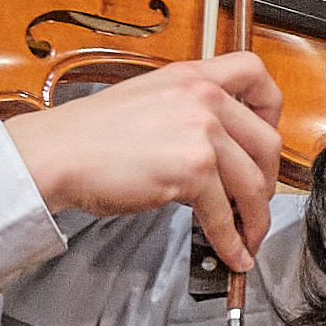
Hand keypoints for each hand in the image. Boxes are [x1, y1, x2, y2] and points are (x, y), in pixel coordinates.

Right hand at [6, 55, 283, 270]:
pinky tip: (232, 251)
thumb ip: (190, 109)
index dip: (271, 108)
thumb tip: (222, 143)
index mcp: (194, 76)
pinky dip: (231, 238)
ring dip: (255, 217)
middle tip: (258, 200)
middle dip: (268, 180)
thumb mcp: (149, 98)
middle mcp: (204, 99)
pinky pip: (223, 212)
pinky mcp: (192, 171)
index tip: (268, 133)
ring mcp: (202, 134)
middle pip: (266, 142)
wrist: (54, 155)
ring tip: (249, 236)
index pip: (255, 74)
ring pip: (253, 183)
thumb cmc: (90, 135)